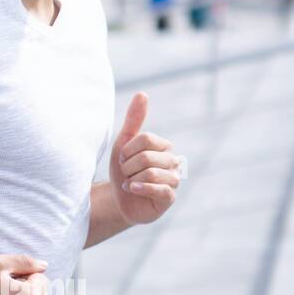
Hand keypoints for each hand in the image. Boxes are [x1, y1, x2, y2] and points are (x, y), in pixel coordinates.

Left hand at [109, 91, 180, 224]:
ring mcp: (173, 180)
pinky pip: (159, 189)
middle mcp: (173, 161)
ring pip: (151, 173)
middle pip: (146, 157)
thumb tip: (142, 94)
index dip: (127, 150)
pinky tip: (132, 189)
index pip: (145, 139)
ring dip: (132, 179)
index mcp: (164, 146)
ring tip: (130, 183)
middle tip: (125, 174)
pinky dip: (141, 188)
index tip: (122, 159)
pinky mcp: (169, 198)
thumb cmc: (123, 171)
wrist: (119, 200)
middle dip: (128, 167)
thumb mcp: (124, 143)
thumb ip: (134, 120)